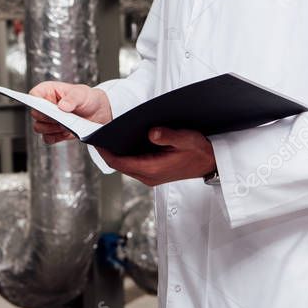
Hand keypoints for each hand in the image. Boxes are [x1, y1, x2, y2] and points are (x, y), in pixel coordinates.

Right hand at [29, 81, 112, 144]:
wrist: (97, 113)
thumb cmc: (87, 98)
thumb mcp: (82, 94)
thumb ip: (72, 98)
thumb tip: (62, 106)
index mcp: (48, 91)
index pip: (34, 94)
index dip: (36, 101)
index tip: (47, 108)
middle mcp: (45, 105)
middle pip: (35, 114)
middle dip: (48, 118)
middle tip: (62, 117)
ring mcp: (48, 120)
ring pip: (39, 127)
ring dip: (52, 129)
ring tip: (66, 125)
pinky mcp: (52, 132)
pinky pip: (47, 138)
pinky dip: (56, 137)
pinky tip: (66, 132)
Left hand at [97, 127, 215, 186]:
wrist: (211, 162)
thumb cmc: (200, 151)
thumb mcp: (186, 139)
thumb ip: (168, 136)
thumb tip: (151, 132)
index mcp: (152, 169)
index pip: (119, 162)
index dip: (104, 150)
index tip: (96, 137)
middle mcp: (148, 176)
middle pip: (119, 163)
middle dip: (108, 149)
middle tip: (99, 131)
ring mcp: (150, 175)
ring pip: (125, 164)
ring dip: (116, 151)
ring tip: (109, 132)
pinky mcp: (153, 171)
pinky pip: (133, 163)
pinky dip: (126, 152)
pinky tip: (125, 138)